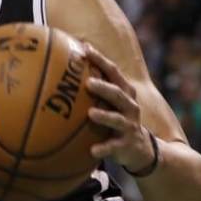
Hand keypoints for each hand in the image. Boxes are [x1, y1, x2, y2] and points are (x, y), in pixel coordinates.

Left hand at [84, 44, 154, 172]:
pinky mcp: (126, 144)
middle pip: (118, 94)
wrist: (140, 148)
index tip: (85, 48)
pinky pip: (114, 147)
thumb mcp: (109, 102)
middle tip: (88, 82)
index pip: (113, 72)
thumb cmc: (116, 118)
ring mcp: (129, 125)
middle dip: (104, 87)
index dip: (101, 60)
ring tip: (91, 113)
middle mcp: (129, 106)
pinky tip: (92, 151)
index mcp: (124, 92)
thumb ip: (93, 86)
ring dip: (105, 116)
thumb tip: (61, 68)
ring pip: (118, 119)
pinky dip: (104, 148)